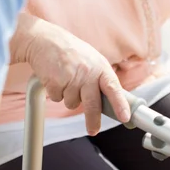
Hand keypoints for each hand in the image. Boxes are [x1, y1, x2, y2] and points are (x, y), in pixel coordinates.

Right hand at [11, 14, 130, 135]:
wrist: (45, 40)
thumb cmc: (70, 51)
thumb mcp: (91, 60)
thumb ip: (100, 78)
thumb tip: (111, 101)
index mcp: (99, 66)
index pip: (113, 87)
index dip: (120, 104)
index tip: (125, 117)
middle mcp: (87, 72)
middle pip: (92, 104)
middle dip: (93, 120)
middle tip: (93, 130)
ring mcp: (71, 77)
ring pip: (72, 103)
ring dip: (68, 97)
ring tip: (65, 78)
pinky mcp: (55, 82)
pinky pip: (58, 99)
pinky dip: (56, 92)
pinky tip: (55, 77)